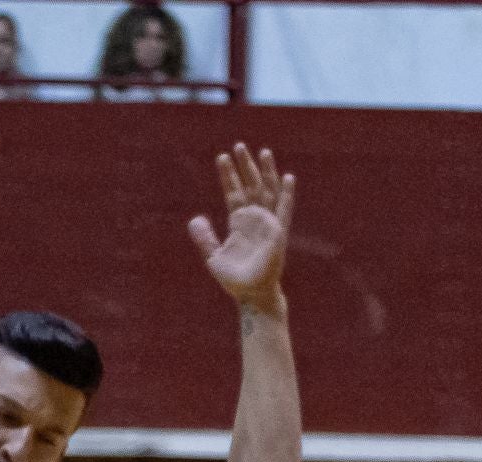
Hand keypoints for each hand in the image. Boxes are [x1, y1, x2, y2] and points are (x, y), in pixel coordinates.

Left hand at [188, 145, 293, 311]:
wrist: (251, 295)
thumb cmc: (235, 279)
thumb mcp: (214, 257)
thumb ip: (205, 238)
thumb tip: (194, 219)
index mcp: (238, 222)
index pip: (232, 192)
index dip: (227, 175)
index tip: (221, 157)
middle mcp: (254, 218)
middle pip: (250, 185)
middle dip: (245, 165)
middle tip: (239, 145)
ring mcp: (267, 223)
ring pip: (267, 191)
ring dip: (265, 171)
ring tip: (263, 151)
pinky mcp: (278, 232)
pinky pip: (284, 209)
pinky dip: (286, 194)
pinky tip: (287, 177)